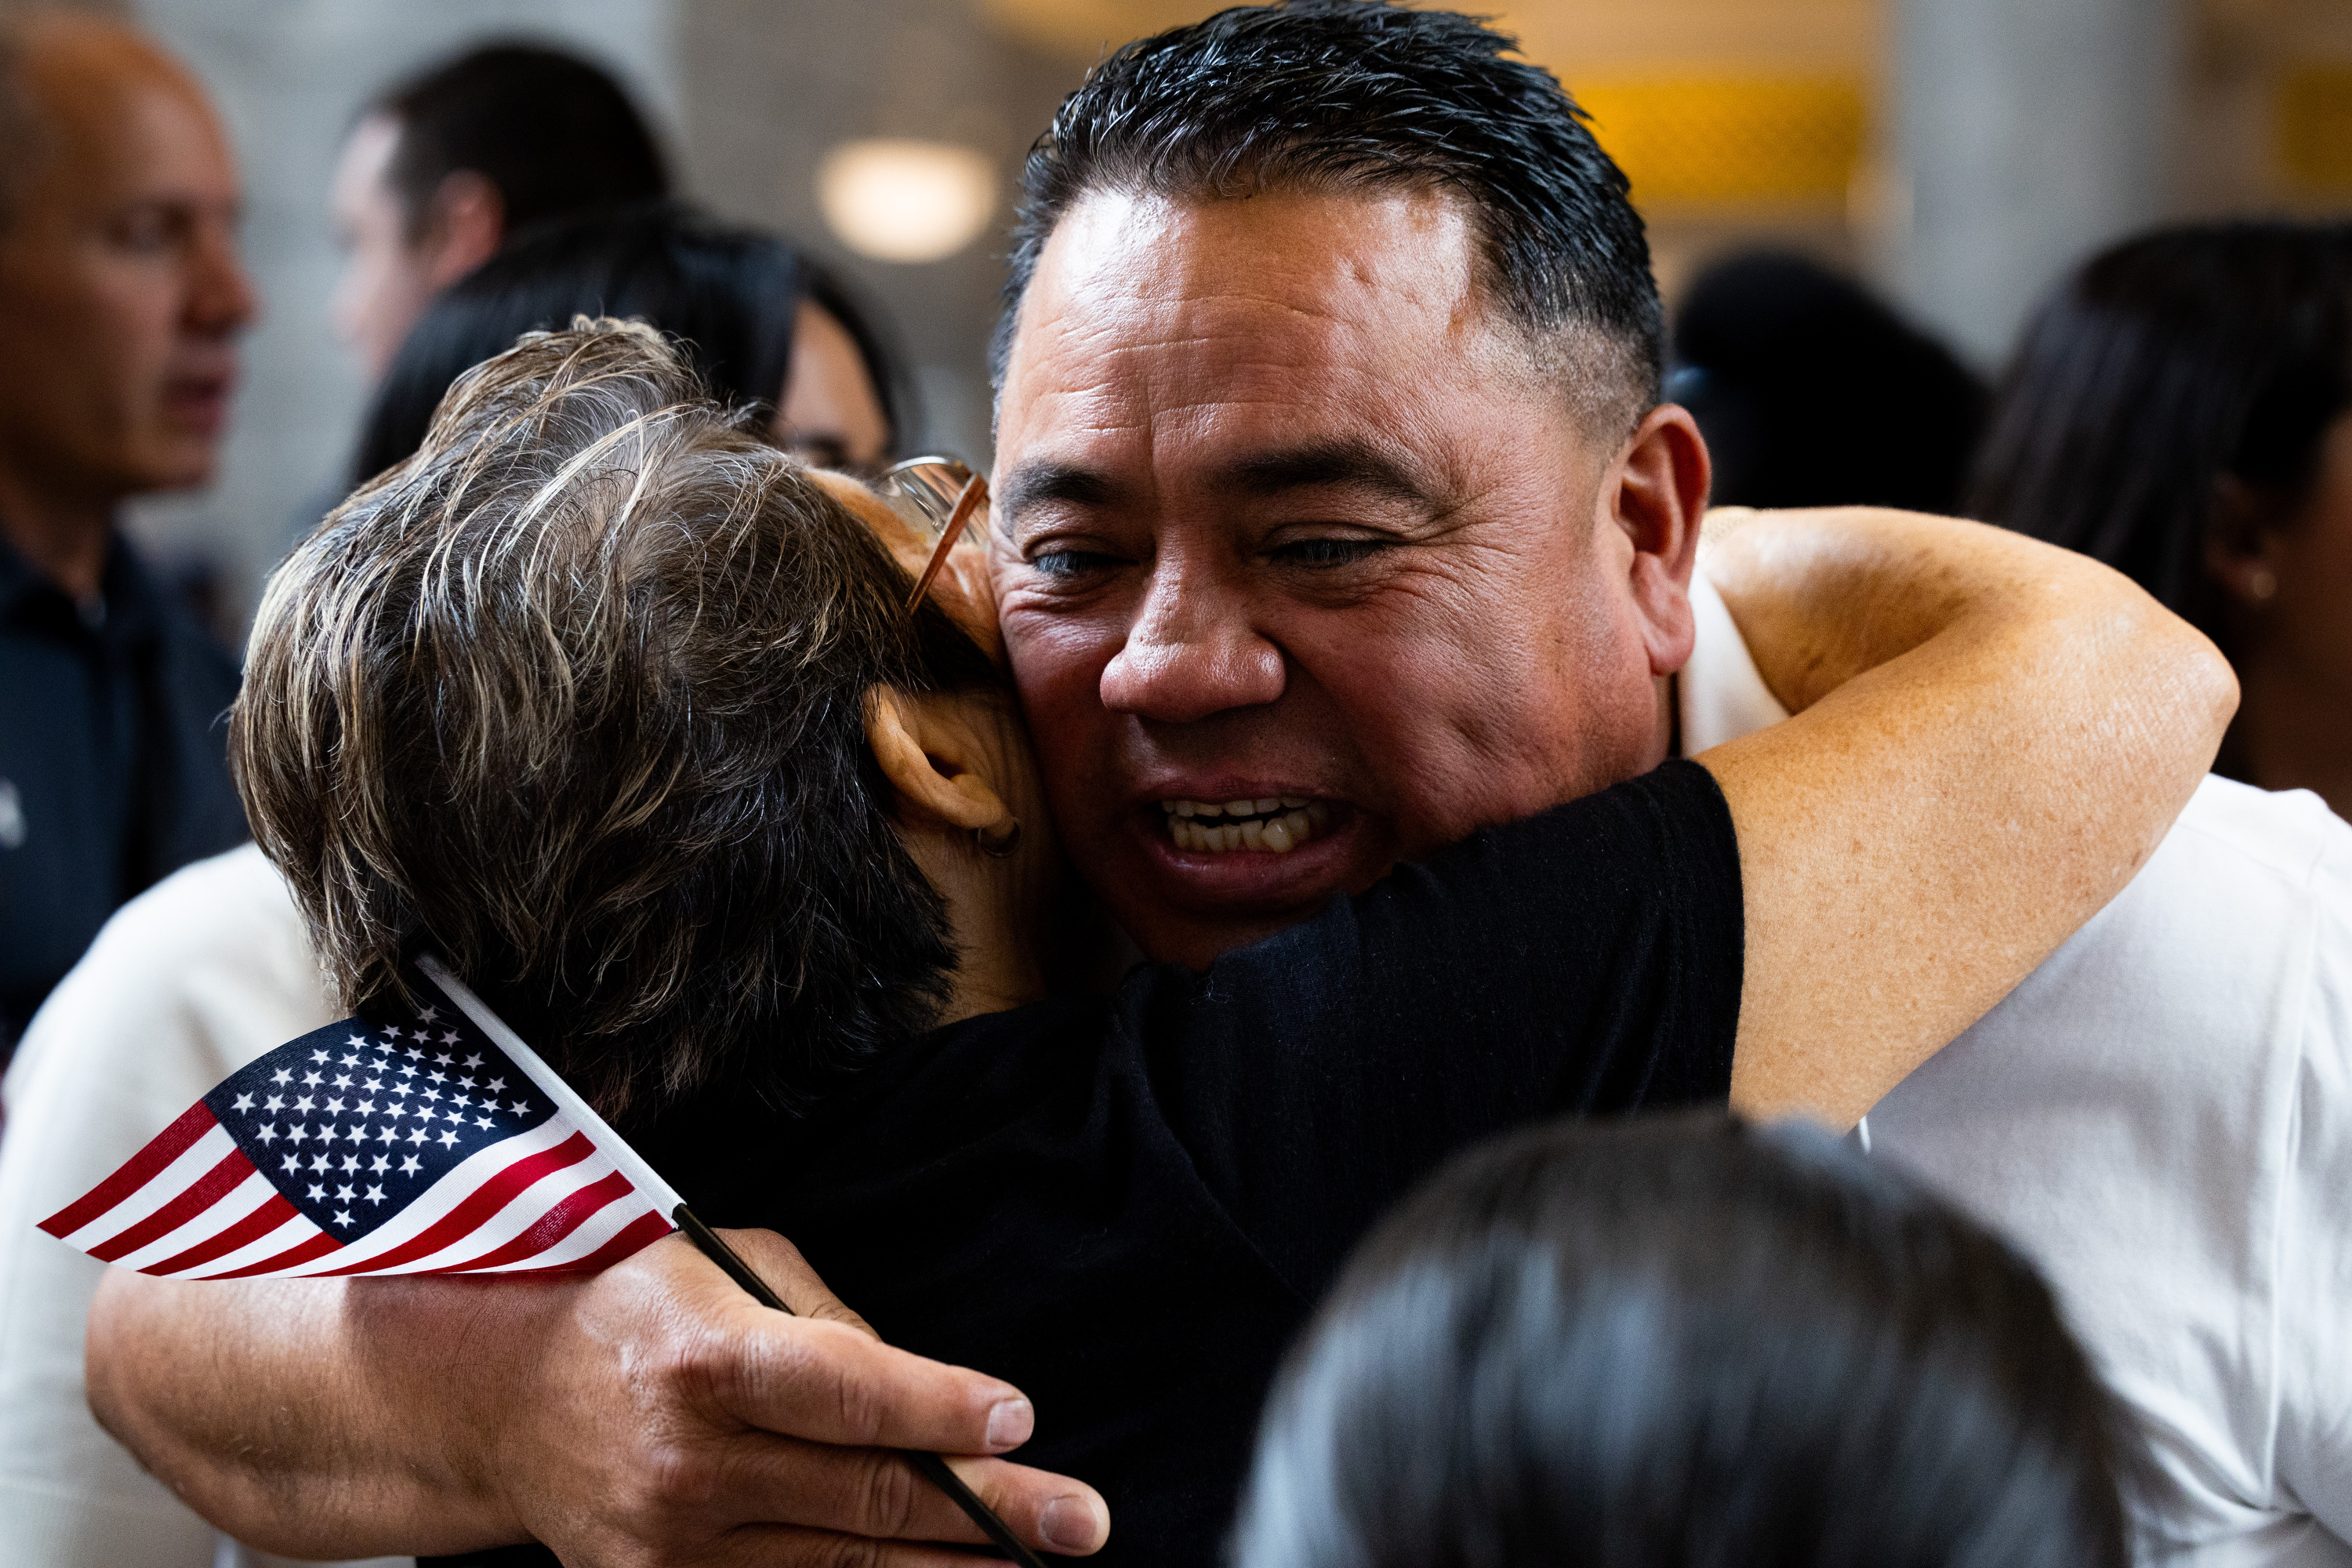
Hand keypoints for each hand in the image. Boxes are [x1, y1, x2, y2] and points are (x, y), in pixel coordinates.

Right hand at [485, 1228, 1109, 1564]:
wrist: (509, 1406)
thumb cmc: (642, 1315)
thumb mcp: (731, 1273)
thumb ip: (831, 1328)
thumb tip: (927, 1396)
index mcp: (711, 1362)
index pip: (849, 1393)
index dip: (941, 1411)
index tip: (1018, 1419)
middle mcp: (690, 1463)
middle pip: (865, 1497)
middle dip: (988, 1510)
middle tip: (1081, 1519)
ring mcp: (674, 1546)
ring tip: (1034, 1562)